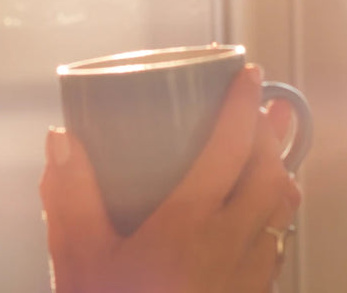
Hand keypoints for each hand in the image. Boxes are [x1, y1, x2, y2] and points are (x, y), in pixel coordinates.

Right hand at [40, 65, 301, 292]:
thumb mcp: (77, 259)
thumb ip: (68, 196)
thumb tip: (62, 139)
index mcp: (189, 228)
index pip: (230, 150)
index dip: (243, 107)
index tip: (249, 74)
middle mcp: (231, 249)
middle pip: (273, 176)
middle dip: (276, 134)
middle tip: (273, 103)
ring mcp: (248, 279)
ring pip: (284, 213)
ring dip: (281, 174)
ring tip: (272, 151)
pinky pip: (276, 248)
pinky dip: (274, 218)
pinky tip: (255, 218)